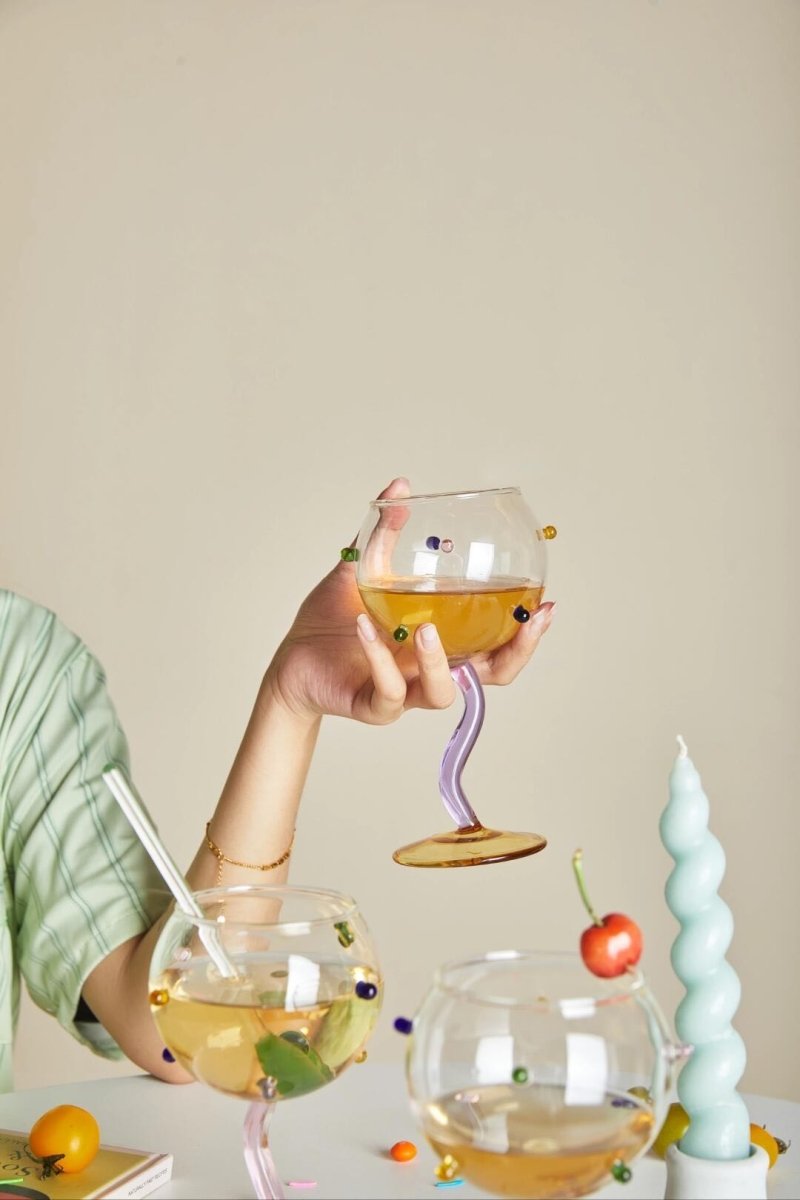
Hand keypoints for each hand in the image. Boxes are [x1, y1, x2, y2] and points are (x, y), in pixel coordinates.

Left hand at [264, 477, 554, 724]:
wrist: (290, 658)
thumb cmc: (330, 622)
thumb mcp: (363, 571)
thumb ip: (383, 534)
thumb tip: (399, 486)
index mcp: (443, 642)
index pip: (498, 644)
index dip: (526, 632)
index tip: (547, 604)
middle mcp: (432, 669)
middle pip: (493, 676)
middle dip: (516, 652)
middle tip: (526, 622)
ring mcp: (406, 693)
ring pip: (443, 692)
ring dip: (439, 659)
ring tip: (425, 627)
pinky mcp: (374, 707)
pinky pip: (388, 691)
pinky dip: (379, 658)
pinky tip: (366, 627)